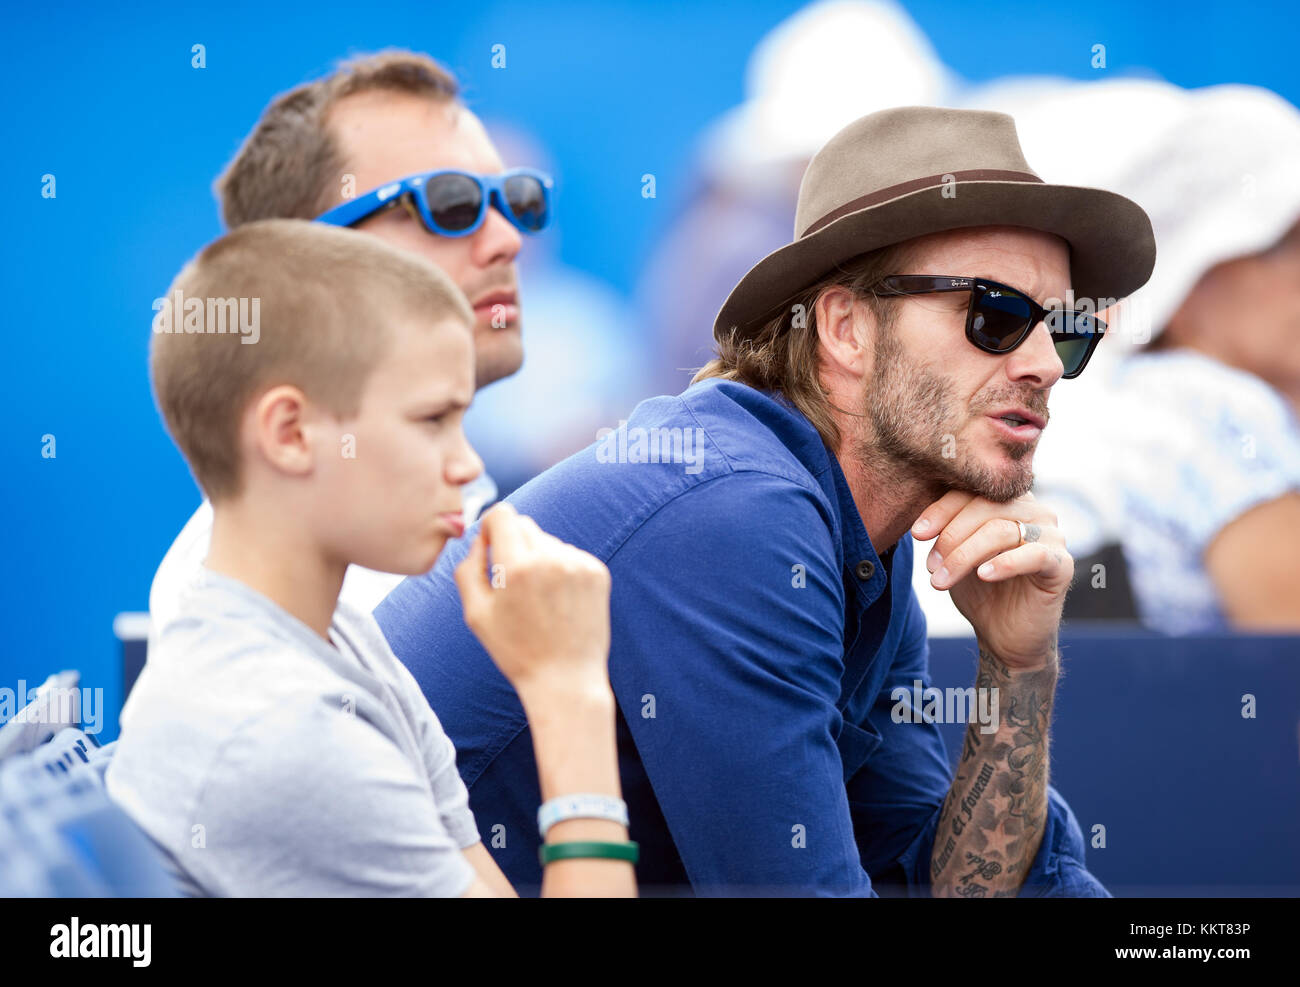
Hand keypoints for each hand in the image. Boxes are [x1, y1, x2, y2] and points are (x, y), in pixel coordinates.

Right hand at [454, 503, 611, 695]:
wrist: (566, 679)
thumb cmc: (516, 650)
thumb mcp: (476, 613)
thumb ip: (468, 567)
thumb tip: (481, 536)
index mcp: (517, 567)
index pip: (503, 514)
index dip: (492, 528)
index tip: (491, 547)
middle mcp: (551, 558)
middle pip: (525, 525)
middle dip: (514, 545)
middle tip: (514, 585)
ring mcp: (579, 564)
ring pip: (548, 542)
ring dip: (539, 559)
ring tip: (540, 600)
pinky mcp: (598, 572)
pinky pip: (570, 555)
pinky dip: (561, 571)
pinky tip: (559, 602)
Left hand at [910, 491, 1071, 666]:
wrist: (1004, 635)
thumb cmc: (979, 589)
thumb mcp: (954, 555)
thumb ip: (944, 530)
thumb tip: (921, 520)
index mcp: (1008, 501)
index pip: (972, 490)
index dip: (941, 510)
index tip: (917, 534)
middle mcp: (1034, 511)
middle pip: (985, 507)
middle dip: (951, 537)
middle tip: (931, 566)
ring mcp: (1052, 536)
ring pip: (1001, 531)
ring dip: (964, 556)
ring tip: (941, 580)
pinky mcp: (1061, 565)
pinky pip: (1033, 555)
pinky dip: (1004, 564)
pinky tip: (983, 576)